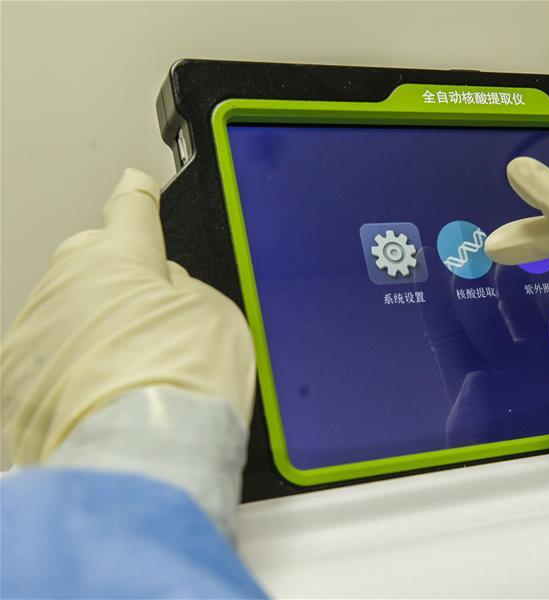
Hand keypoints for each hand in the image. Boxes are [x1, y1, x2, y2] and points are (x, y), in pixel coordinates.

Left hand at [2, 169, 255, 465]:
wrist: (139, 461)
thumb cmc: (181, 387)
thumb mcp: (218, 316)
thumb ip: (187, 287)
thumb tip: (166, 288)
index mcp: (119, 255)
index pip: (129, 208)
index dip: (137, 195)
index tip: (134, 185)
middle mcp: (66, 282)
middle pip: (92, 262)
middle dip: (118, 278)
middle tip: (154, 321)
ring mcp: (34, 331)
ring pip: (67, 310)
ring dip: (94, 328)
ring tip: (134, 374)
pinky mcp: (14, 379)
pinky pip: (48, 356)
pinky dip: (72, 368)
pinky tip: (104, 397)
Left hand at [415, 248, 548, 446]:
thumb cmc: (511, 457)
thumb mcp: (479, 446)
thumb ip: (468, 418)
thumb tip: (474, 380)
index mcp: (468, 371)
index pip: (444, 326)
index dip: (432, 296)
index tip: (425, 261)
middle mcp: (496, 355)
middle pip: (479, 309)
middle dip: (473, 282)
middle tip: (473, 258)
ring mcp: (531, 351)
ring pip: (516, 306)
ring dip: (510, 283)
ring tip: (509, 265)